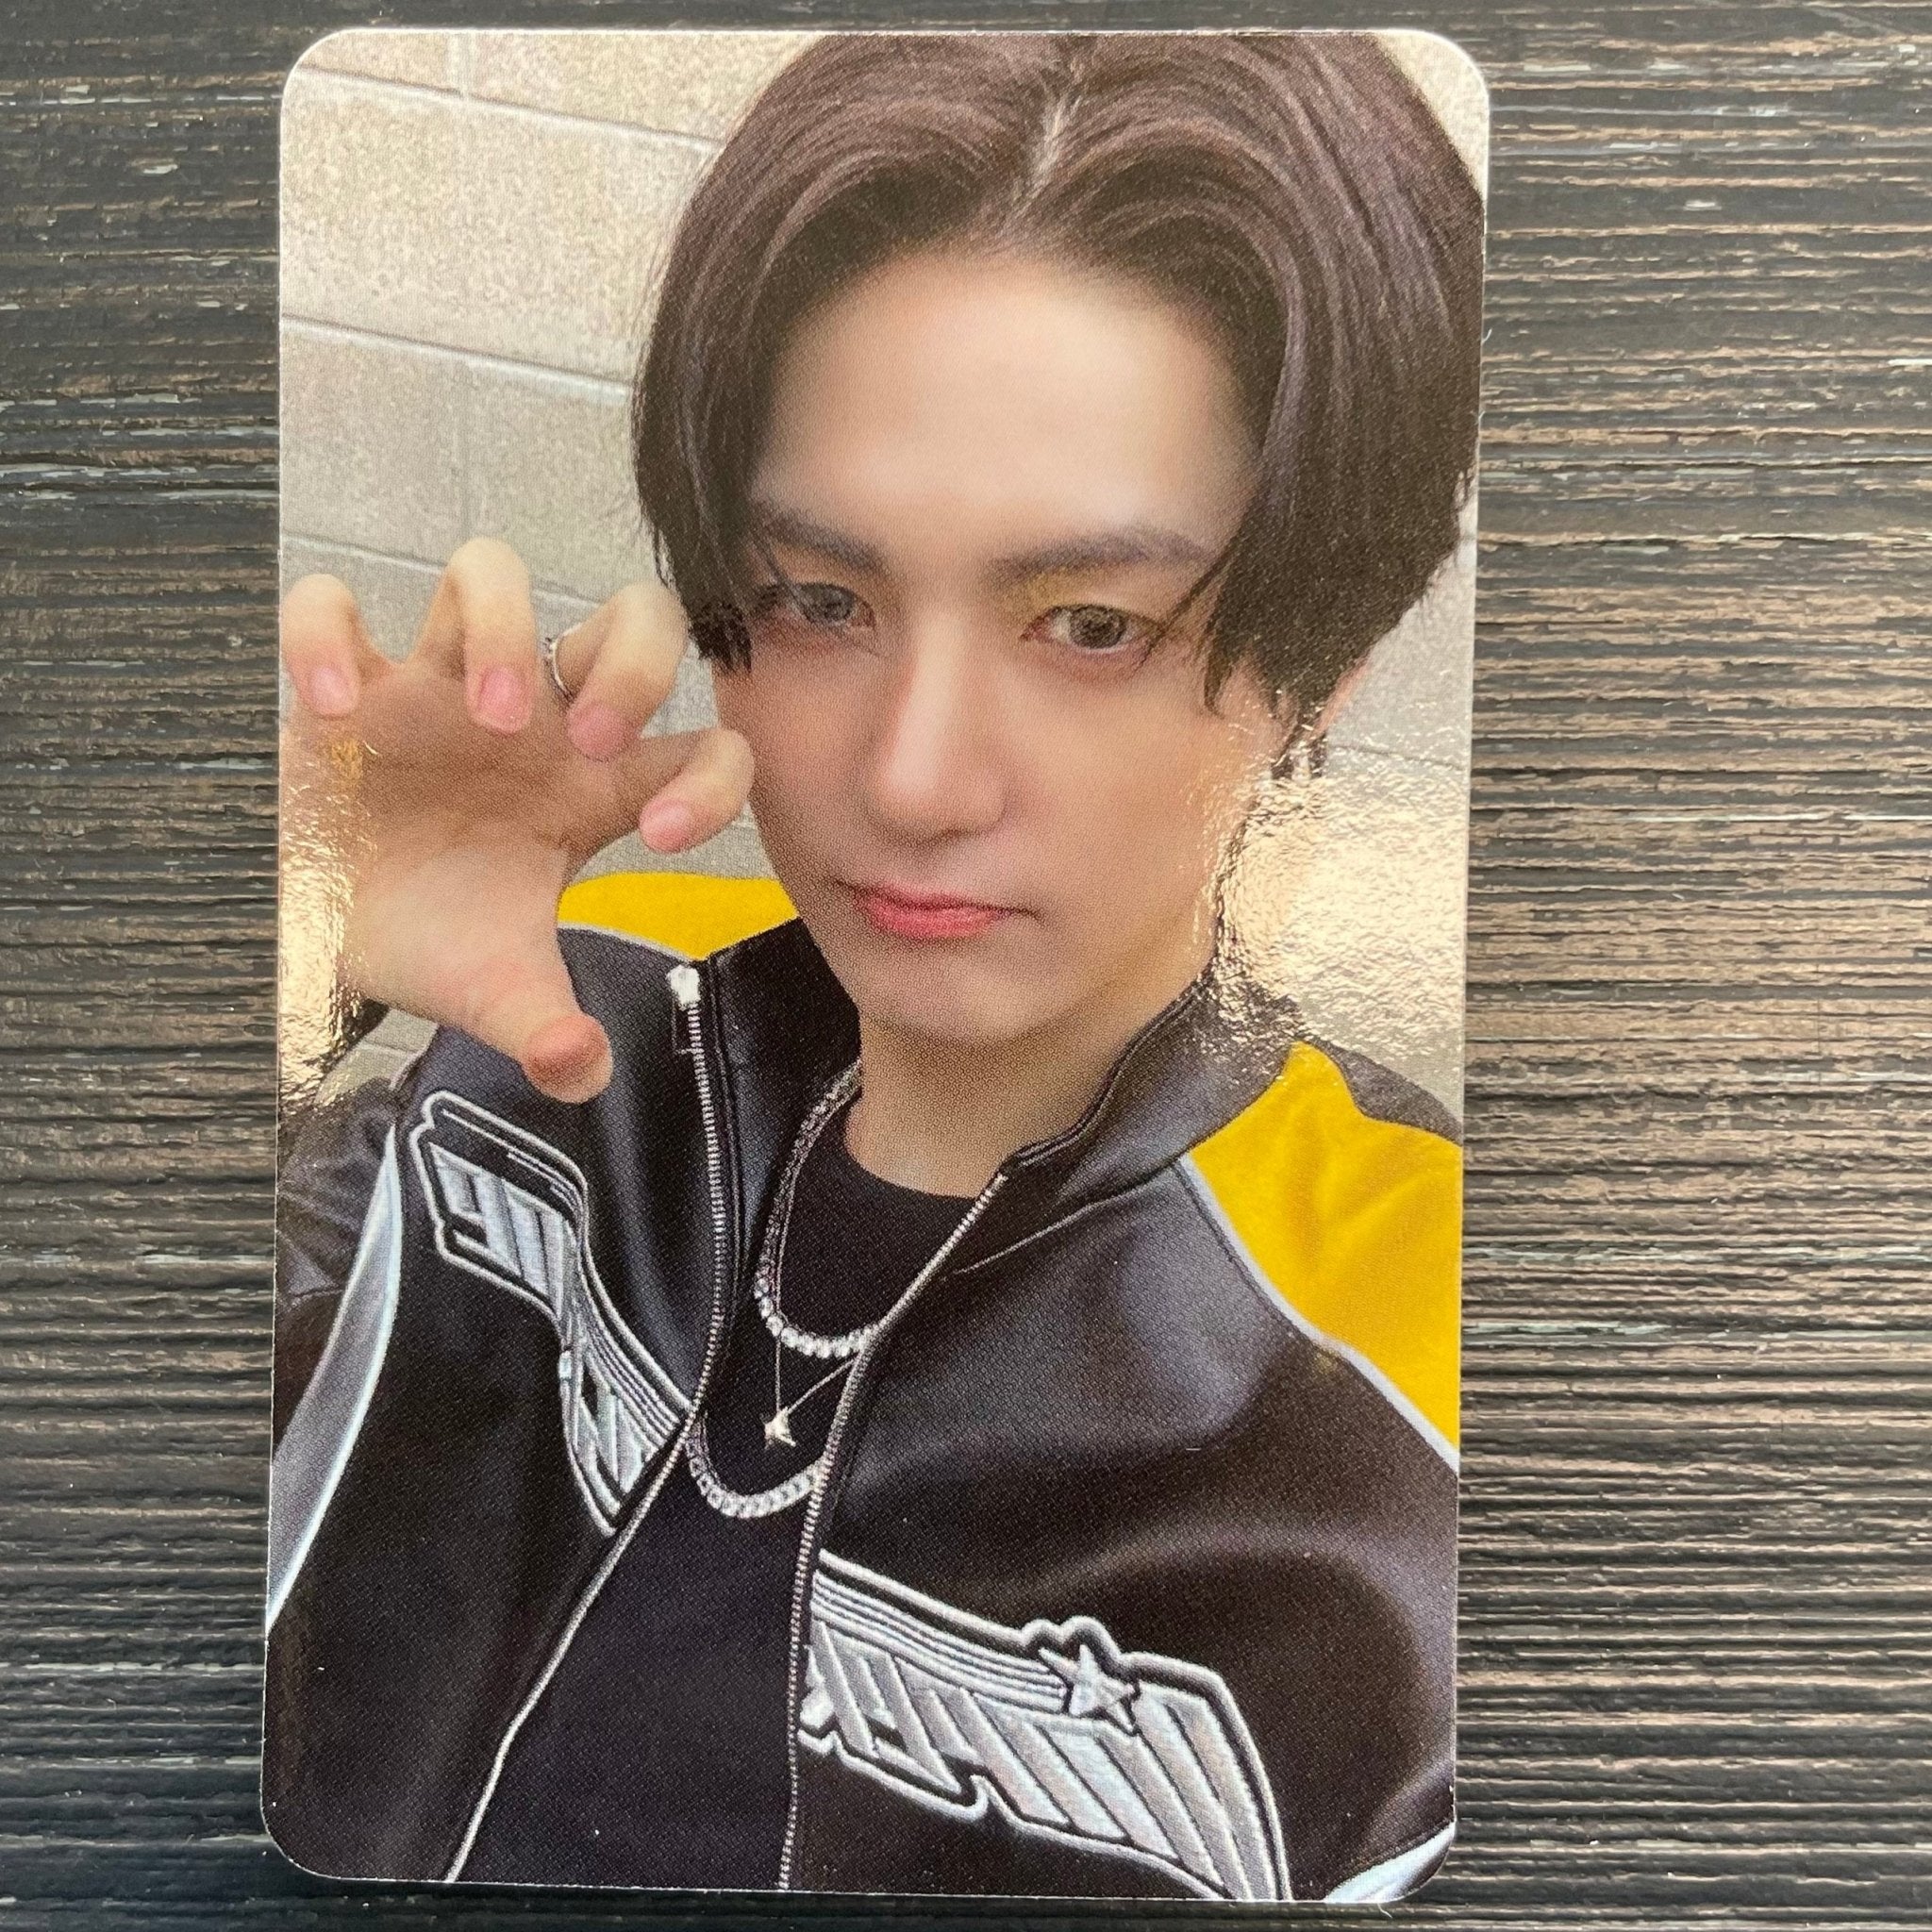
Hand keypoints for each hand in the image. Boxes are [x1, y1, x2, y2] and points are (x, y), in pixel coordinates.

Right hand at [279, 538, 751, 1105]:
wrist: (330, 940)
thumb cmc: (435, 938)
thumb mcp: (499, 991)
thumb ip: (549, 1030)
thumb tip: (579, 1069)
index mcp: (594, 786)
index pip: (702, 742)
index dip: (714, 773)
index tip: (666, 834)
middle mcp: (534, 719)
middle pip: (629, 613)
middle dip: (632, 662)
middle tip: (589, 743)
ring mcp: (440, 688)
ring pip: (489, 570)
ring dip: (506, 626)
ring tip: (489, 715)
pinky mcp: (348, 682)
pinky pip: (331, 606)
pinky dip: (328, 635)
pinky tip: (336, 711)